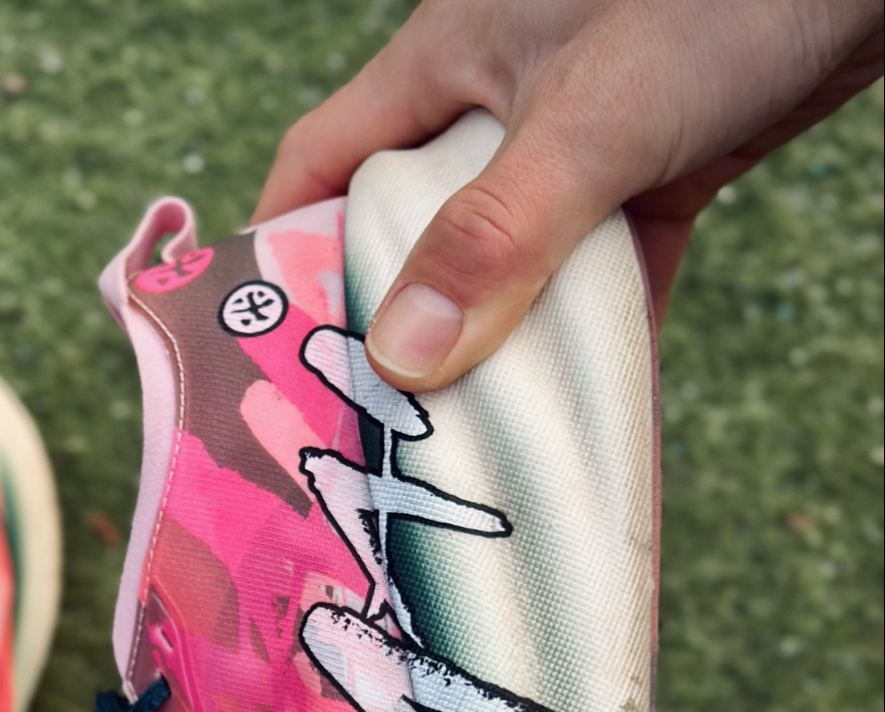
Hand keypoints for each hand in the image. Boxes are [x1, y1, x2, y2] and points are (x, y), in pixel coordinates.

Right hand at [253, 0, 882, 390]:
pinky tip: (585, 414)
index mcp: (443, 61)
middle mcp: (496, 104)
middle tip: (370, 433)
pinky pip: (600, 276)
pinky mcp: (654, 171)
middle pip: (411, 233)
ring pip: (509, 267)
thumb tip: (402, 359)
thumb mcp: (593, 114)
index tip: (260, 355)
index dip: (279, 253)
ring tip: (471, 449)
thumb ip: (497, 233)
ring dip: (500, 348)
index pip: (322, 164)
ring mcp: (576, 143)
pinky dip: (595, 338)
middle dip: (391, 329)